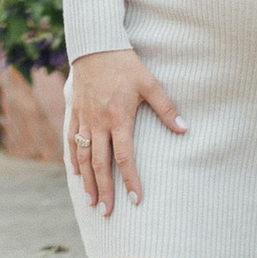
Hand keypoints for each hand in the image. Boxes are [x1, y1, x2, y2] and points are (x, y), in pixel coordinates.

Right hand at [66, 49, 183, 217]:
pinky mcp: (74, 112)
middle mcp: (98, 123)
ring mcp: (84, 118)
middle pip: (100, 164)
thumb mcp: (150, 83)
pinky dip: (73, 159)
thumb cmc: (125, 64)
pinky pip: (71, 140)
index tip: (136, 200)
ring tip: (90, 201)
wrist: (94, 45)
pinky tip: (76, 173)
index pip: (124, 157)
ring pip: (83, 156)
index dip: (130, 180)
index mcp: (118, 118)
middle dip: (104, 190)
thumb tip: (185, 130)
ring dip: (86, 180)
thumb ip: (166, 109)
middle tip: (107, 212)